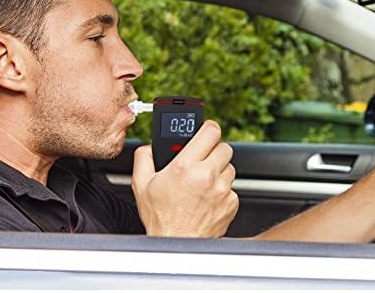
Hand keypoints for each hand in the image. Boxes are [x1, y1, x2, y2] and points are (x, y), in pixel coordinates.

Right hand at [132, 120, 238, 236]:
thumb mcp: (141, 185)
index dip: (208, 128)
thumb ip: (143, 158)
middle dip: (213, 150)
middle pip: (224, 147)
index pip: (210, 131)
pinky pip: (232, 187)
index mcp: (185, 166)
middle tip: (202, 158)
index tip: (205, 131)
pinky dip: (222, 190)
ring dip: (218, 170)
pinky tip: (207, 197)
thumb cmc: (161, 218)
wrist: (177, 246)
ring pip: (229, 167)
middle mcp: (207, 176)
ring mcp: (222, 190)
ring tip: (203, 181)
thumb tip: (149, 147)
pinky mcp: (231, 203)